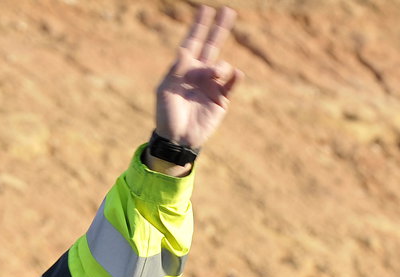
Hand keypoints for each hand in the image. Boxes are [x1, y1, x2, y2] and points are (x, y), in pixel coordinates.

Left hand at [155, 5, 241, 150]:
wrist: (178, 140)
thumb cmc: (167, 115)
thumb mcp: (165, 91)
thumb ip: (175, 70)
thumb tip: (184, 50)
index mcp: (184, 69)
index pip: (193, 42)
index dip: (199, 26)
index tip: (205, 9)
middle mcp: (199, 73)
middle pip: (212, 45)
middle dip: (219, 29)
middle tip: (228, 11)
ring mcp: (212, 86)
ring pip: (221, 66)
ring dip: (220, 66)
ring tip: (215, 73)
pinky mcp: (221, 100)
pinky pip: (231, 84)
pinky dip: (234, 77)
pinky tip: (234, 74)